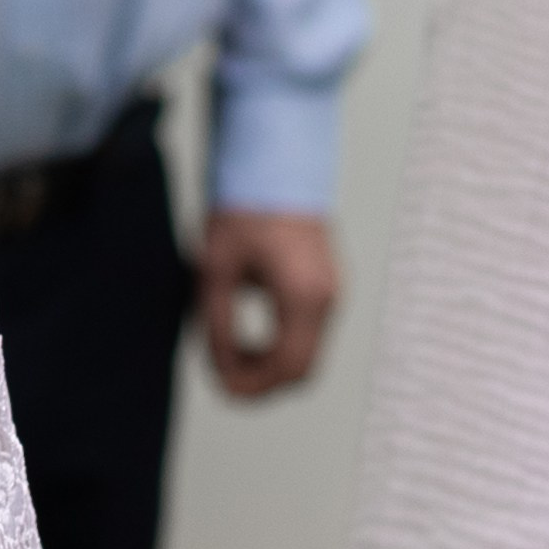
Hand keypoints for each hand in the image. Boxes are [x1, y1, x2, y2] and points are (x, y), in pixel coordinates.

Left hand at [199, 209, 337, 396]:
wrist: (274, 161)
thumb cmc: (243, 207)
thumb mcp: (215, 271)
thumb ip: (216, 325)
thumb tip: (218, 368)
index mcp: (303, 295)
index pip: (285, 368)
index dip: (250, 386)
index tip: (219, 385)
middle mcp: (328, 298)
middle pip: (302, 372)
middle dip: (262, 383)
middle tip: (223, 375)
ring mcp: (333, 293)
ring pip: (308, 357)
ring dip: (271, 366)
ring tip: (233, 352)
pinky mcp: (327, 288)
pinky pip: (309, 336)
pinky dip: (282, 347)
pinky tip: (251, 337)